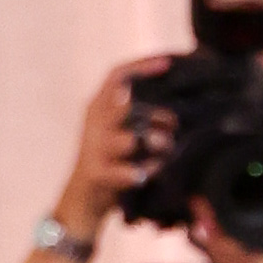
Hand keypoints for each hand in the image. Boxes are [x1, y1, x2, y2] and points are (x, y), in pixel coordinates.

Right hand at [59, 59, 166, 244]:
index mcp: (98, 107)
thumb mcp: (124, 134)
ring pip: (128, 139)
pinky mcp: (96, 173)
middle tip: (174, 125)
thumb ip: (142, 119)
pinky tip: (147, 175)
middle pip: (126, 106)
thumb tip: (178, 113)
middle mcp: (93, 122)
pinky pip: (123, 171)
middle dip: (155, 115)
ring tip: (167, 151)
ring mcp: (93, 147)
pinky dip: (140, 174)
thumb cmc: (114, 163)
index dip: (142, 66)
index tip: (169, 62)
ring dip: (154, 145)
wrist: (84, 200)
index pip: (117, 76)